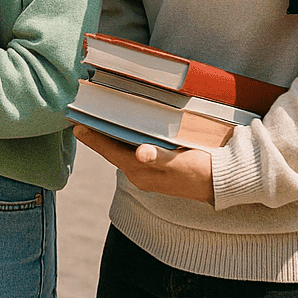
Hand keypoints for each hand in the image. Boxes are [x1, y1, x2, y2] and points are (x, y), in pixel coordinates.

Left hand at [72, 124, 213, 203]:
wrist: (223, 183)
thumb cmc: (202, 172)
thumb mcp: (182, 163)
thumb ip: (160, 158)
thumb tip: (140, 153)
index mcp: (141, 172)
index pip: (108, 151)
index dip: (91, 137)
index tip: (74, 123)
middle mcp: (139, 174)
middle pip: (110, 149)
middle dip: (96, 133)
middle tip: (80, 114)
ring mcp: (146, 171)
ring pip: (119, 149)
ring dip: (108, 134)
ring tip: (94, 116)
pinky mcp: (154, 167)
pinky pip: (130, 150)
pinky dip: (121, 138)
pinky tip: (119, 127)